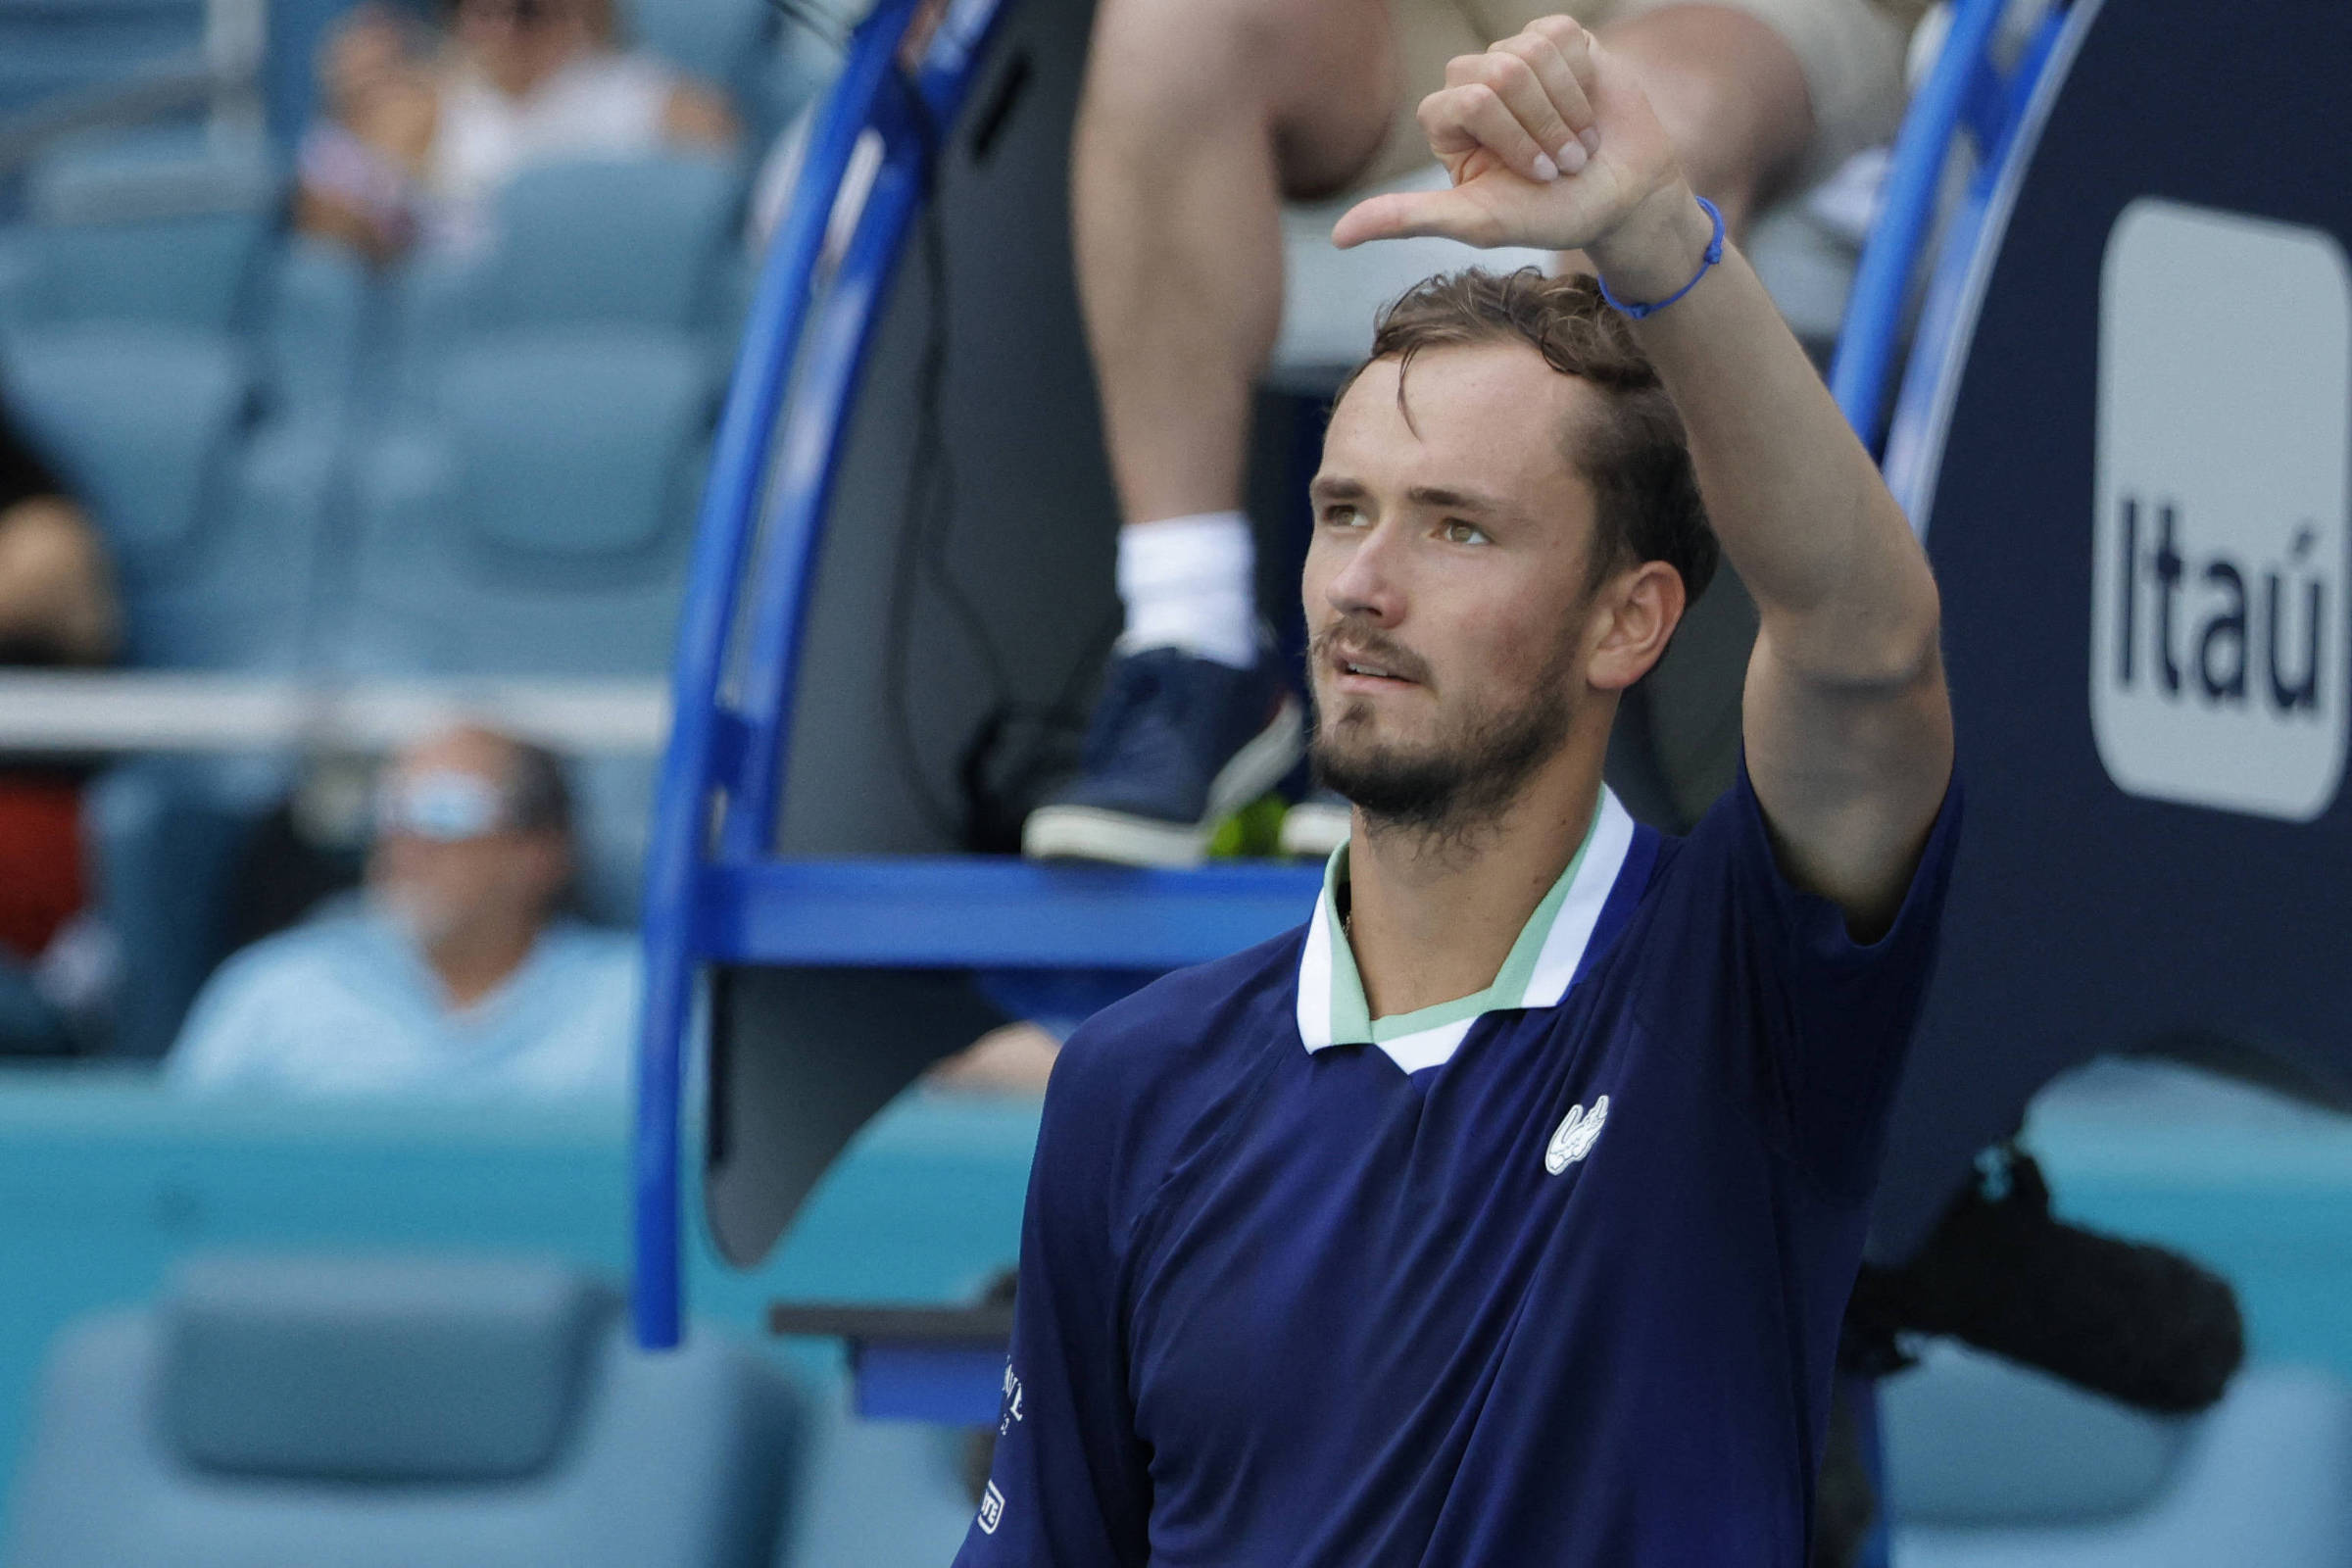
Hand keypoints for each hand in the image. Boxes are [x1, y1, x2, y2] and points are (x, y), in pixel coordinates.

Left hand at [1331, 16, 1701, 290]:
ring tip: (1580, 143)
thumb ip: (1409, 219)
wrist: (1626, 197)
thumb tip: (1339, 237)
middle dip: (1541, 124)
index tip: (1539, 180)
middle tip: (1562, 164)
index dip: (1512, 138)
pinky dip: (1585, 77)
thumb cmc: (1552, 214)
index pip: (1468, 100)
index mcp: (1447, 123)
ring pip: (1531, 52)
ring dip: (1568, 108)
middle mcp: (1474, 85)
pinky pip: (1561, 34)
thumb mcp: (1478, 223)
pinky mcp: (1559, 40)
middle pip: (1499, 72)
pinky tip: (1590, 106)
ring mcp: (1516, 59)